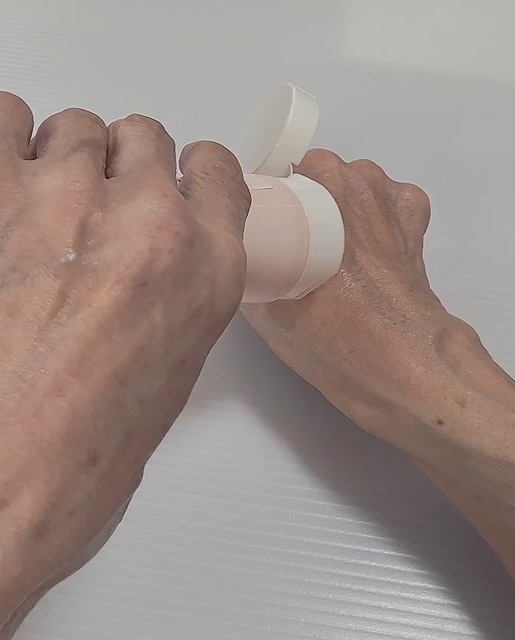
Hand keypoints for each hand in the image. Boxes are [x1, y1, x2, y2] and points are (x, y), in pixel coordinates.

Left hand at [0, 92, 249, 628]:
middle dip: (126, 168)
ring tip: (46, 203)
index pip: (217, 172)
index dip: (193, 174)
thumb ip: (174, 299)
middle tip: (101, 207)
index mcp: (207, 269)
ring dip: (67, 158)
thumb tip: (153, 271)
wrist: (2, 487)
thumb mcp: (171, 372)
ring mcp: (66, 199)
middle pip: (144, 138)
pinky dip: (6, 138)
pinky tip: (6, 176)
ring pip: (78, 127)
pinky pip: (5, 117)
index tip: (177, 180)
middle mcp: (148, 221)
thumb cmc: (80, 458)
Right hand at [243, 149, 451, 447]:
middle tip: (297, 246)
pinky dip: (378, 216)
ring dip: (342, 207)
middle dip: (305, 202)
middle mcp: (354, 176)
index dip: (269, 203)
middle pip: (317, 177)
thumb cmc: (323, 326)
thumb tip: (244, 259)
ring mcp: (391, 194)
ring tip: (335, 252)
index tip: (266, 230)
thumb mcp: (262, 301)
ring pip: (355, 185)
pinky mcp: (416, 219)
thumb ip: (248, 266)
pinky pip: (390, 201)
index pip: (278, 176)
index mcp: (313, 183)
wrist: (391, 355)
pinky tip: (368, 249)